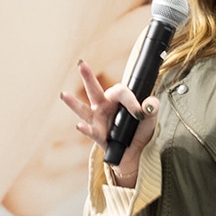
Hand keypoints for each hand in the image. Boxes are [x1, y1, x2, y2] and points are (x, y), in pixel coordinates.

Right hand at [59, 59, 157, 181]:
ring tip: (63, 95)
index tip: (140, 112)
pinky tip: (80, 126)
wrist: (136, 151)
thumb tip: (149, 105)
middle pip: (94, 90)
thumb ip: (152, 107)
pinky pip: (90, 131)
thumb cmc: (139, 130)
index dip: (131, 101)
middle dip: (87, 76)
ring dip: (73, 103)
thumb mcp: (150, 117)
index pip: (121, 91)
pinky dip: (85, 129)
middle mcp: (104, 106)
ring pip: (83, 109)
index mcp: (117, 98)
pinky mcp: (97, 135)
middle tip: (81, 64)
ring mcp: (97, 120)